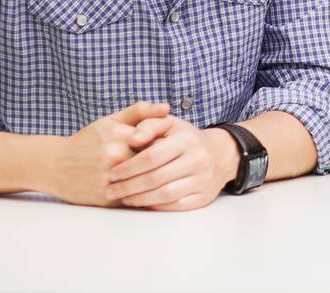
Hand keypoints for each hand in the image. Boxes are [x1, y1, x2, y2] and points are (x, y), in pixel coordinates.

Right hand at [47, 101, 170, 206]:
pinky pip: (136, 198)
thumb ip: (140, 111)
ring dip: (158, 180)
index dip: (168, 145)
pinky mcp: (108, 199)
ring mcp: (111, 180)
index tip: (174, 147)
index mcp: (120, 136)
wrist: (55, 166)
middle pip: (155, 162)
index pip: (158, 141)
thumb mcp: (110, 120)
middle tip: (174, 163)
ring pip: (148, 182)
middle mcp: (115, 158)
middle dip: (166, 163)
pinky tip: (150, 190)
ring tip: (166, 176)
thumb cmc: (87, 140)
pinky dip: (145, 194)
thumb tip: (167, 107)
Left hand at [104, 115, 240, 211]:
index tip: (112, 174)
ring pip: (165, 195)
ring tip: (123, 198)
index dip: (129, 167)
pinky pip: (176, 206)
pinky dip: (156, 206)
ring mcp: (202, 180)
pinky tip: (142, 203)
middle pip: (156, 178)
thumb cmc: (185, 138)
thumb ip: (148, 124)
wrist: (218, 154)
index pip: (151, 157)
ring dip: (139, 199)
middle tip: (110, 191)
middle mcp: (198, 159)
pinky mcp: (203, 197)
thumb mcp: (169, 123)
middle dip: (128, 187)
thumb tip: (131, 138)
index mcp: (186, 139)